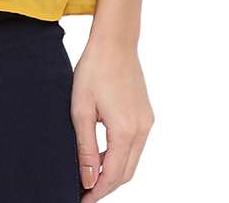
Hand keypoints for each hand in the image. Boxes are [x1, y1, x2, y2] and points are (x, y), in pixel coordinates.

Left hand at [70, 39, 154, 199]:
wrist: (114, 42)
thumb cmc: (94, 70)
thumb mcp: (81, 110)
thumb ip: (86, 148)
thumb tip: (88, 179)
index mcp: (125, 130)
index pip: (113, 175)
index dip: (98, 192)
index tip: (82, 200)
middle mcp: (142, 129)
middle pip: (126, 173)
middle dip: (106, 186)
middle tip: (85, 192)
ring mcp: (147, 122)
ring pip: (132, 160)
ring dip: (114, 171)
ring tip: (91, 175)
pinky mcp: (146, 115)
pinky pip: (135, 145)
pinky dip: (121, 155)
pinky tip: (103, 153)